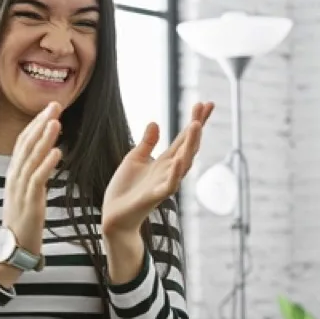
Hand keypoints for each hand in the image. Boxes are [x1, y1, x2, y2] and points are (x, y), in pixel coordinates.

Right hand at [0, 102, 62, 282]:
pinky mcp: (29, 203)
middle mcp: (14, 178)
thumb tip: (44, 160)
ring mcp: (20, 190)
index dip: (35, 124)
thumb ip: (32, 177)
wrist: (12, 250)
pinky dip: (47, 164)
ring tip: (56, 122)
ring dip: (44, 138)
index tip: (48, 109)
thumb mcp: (25, 195)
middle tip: (54, 105)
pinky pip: (38, 179)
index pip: (23, 143)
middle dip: (40, 123)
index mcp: (14, 175)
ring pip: (31, 158)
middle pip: (26, 145)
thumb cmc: (22, 223)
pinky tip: (58, 151)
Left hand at [101, 102, 212, 237]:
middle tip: (205, 106)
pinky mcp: (156, 196)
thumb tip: (155, 122)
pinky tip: (180, 159)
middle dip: (197, 126)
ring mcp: (165, 183)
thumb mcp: (134, 158)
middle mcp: (170, 170)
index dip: (194, 121)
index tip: (204, 103)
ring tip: (196, 125)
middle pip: (188, 145)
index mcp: (165, 161)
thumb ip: (147, 143)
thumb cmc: (125, 189)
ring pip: (184, 162)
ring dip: (191, 144)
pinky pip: (170, 184)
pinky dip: (176, 172)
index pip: (183, 137)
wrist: (114, 216)